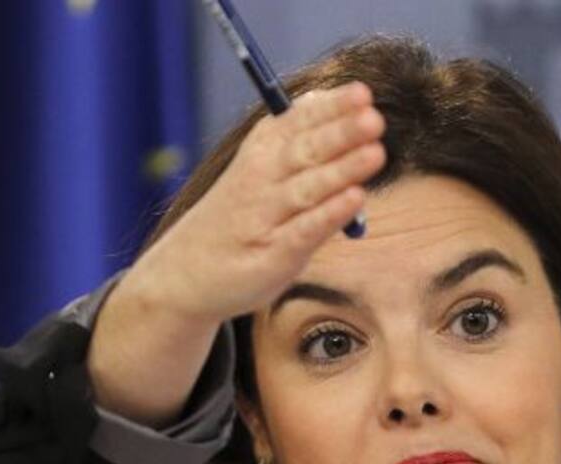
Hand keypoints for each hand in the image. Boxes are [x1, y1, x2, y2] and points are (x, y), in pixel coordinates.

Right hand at [119, 81, 386, 324]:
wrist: (184, 273)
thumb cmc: (236, 217)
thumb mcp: (257, 168)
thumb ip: (295, 139)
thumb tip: (339, 102)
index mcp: (260, 151)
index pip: (298, 122)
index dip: (332, 107)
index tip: (363, 93)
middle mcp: (260, 180)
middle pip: (305, 152)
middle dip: (340, 134)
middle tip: (374, 118)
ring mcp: (264, 218)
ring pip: (307, 188)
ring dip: (342, 170)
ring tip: (376, 153)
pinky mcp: (272, 256)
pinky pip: (304, 231)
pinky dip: (328, 215)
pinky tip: (355, 200)